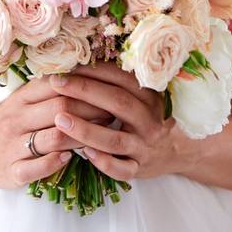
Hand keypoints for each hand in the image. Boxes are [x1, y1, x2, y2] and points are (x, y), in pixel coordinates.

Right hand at [0, 76, 112, 188]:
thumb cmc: (6, 120)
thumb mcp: (21, 99)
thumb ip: (47, 89)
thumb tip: (87, 75)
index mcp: (20, 98)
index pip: (57, 86)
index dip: (85, 87)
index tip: (105, 89)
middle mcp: (16, 119)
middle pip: (61, 110)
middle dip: (91, 111)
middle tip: (112, 112)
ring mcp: (13, 146)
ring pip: (54, 138)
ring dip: (82, 137)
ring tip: (99, 136)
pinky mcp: (12, 171)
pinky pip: (38, 167)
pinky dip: (58, 161)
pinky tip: (71, 156)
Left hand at [48, 63, 179, 180]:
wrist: (176, 151)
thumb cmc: (147, 118)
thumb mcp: (142, 97)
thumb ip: (118, 84)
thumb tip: (80, 62)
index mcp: (149, 96)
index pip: (121, 78)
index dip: (94, 70)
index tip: (67, 65)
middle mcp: (149, 120)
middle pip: (117, 103)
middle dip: (84, 90)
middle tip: (56, 83)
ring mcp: (144, 146)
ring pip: (116, 139)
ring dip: (86, 129)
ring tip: (59, 119)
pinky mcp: (139, 169)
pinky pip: (122, 169)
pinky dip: (104, 163)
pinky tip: (85, 154)